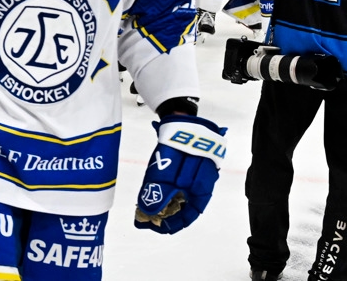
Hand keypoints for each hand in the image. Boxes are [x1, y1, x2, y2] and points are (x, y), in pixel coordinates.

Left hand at [134, 115, 226, 234]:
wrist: (182, 119)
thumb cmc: (180, 148)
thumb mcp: (168, 174)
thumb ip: (158, 193)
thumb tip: (147, 212)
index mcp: (201, 191)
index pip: (188, 216)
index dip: (172, 224)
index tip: (155, 227)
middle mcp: (199, 185)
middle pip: (182, 206)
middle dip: (164, 213)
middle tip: (144, 216)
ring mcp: (192, 173)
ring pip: (177, 194)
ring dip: (162, 200)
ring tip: (144, 204)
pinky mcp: (183, 163)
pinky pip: (175, 181)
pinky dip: (163, 187)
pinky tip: (151, 188)